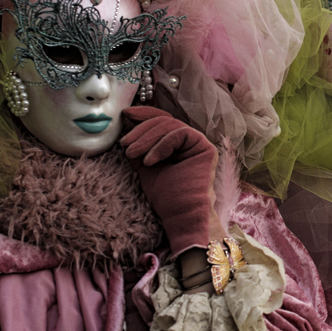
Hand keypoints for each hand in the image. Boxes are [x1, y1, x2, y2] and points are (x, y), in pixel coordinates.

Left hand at [120, 106, 221, 258]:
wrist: (179, 215)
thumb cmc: (165, 197)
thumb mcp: (144, 167)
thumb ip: (140, 147)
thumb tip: (126, 129)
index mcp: (176, 144)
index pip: (161, 121)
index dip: (144, 115)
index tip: (125, 115)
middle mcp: (189, 141)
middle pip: (164, 121)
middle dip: (141, 130)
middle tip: (125, 144)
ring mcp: (199, 143)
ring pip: (170, 125)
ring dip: (147, 138)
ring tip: (132, 154)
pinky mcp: (206, 148)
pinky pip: (180, 133)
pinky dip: (161, 145)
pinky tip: (149, 160)